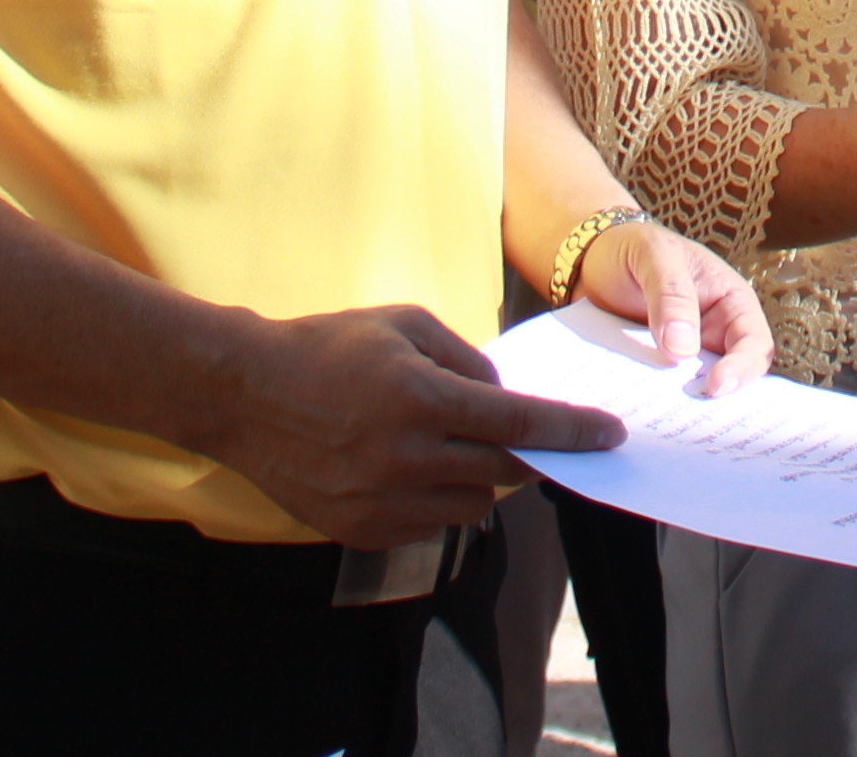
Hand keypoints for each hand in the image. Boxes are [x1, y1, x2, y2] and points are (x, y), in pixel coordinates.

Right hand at [197, 303, 613, 548]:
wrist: (246, 396)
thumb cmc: (329, 347)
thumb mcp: (405, 325)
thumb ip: (466, 360)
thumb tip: (507, 398)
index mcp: (422, 399)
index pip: (519, 423)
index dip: (572, 432)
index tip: (610, 436)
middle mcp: (407, 458)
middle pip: (502, 470)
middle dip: (526, 454)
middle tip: (533, 439)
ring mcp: (382, 503)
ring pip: (469, 503)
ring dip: (477, 475)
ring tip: (448, 443)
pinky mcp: (362, 532)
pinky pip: (429, 526)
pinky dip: (437, 499)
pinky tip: (412, 468)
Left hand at [567, 220, 773, 397]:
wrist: (588, 261)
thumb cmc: (632, 247)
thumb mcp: (654, 256)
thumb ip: (670, 294)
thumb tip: (683, 348)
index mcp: (729, 302)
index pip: (753, 343)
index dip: (742, 368)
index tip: (715, 385)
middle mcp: (713, 334)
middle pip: (732, 377)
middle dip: (717, 398)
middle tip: (693, 414)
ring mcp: (684, 356)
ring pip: (697, 391)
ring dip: (686, 406)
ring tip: (667, 420)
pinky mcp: (654, 371)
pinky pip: (662, 394)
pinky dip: (656, 404)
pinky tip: (639, 413)